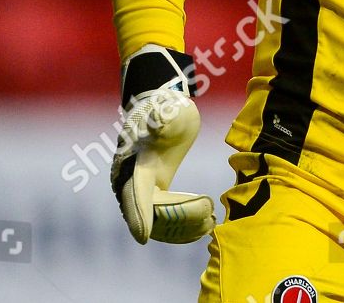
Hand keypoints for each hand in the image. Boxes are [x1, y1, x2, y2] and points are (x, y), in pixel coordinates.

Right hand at [110, 45, 215, 243]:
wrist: (165, 107)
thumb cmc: (166, 106)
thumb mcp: (167, 109)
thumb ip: (163, 118)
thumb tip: (160, 121)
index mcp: (133, 164)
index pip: (132, 195)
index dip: (137, 216)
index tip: (143, 237)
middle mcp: (132, 182)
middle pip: (149, 213)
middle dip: (178, 219)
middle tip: (209, 213)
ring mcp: (142, 189)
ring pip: (158, 222)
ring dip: (183, 228)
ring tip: (211, 222)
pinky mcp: (156, 192)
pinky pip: (164, 219)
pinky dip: (183, 227)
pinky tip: (204, 227)